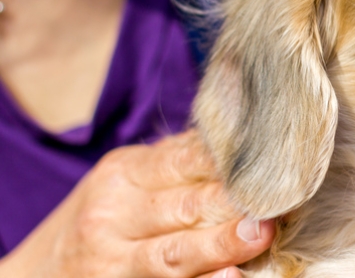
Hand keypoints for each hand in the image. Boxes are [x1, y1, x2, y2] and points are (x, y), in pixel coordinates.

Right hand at [0, 131, 273, 276]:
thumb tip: (234, 131)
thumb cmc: (105, 210)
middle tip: (272, 201)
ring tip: (259, 235)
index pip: (180, 160)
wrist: (42, 268)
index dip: (224, 160)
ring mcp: (115, 261)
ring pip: (175, 253)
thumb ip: (174, 158)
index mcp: (123, 174)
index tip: (266, 156)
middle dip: (229, 203)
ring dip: (220, 245)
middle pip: (183, 206)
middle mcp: (115, 215)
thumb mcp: (127, 175)